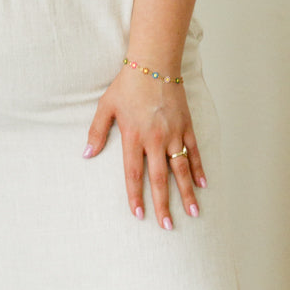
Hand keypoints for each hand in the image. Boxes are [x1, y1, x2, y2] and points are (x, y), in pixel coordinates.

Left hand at [83, 67, 205, 226]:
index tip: (139, 215)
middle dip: (163, 204)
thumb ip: (97, 132)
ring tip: (192, 213)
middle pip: (159, 178)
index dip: (136, 196)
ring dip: (186, 193)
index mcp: (133, 137)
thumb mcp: (106, 107)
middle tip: (167, 226)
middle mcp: (154, 139)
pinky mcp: (186, 126)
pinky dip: (198, 169)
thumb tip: (87, 155)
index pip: (134, 174)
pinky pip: (194, 151)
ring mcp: (173, 133)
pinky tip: (203, 185)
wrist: (154, 63)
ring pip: (180, 169)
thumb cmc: (127, 85)